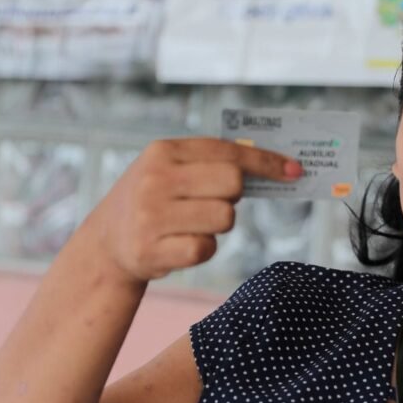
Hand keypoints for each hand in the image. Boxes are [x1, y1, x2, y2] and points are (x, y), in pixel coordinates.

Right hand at [87, 138, 301, 283]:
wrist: (107, 242)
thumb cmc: (156, 200)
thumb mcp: (171, 169)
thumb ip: (212, 163)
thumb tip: (277, 166)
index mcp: (163, 151)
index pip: (229, 151)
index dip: (267, 162)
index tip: (296, 171)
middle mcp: (155, 179)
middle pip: (232, 183)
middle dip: (235, 195)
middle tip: (216, 201)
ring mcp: (152, 215)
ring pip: (224, 217)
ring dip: (219, 224)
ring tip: (193, 224)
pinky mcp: (152, 250)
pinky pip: (206, 248)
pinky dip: (203, 248)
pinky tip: (181, 244)